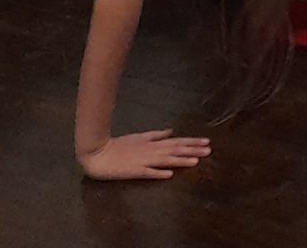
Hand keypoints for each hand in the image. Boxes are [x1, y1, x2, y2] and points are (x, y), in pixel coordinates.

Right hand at [78, 129, 211, 180]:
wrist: (97, 153)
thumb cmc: (118, 145)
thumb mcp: (139, 137)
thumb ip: (156, 135)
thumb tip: (170, 131)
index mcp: (153, 143)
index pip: (176, 142)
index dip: (191, 142)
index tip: (206, 141)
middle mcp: (151, 151)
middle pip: (175, 150)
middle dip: (192, 150)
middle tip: (209, 150)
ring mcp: (143, 161)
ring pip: (165, 160)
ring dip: (181, 160)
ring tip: (196, 161)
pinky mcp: (134, 171)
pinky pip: (148, 173)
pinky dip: (158, 172)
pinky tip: (169, 174)